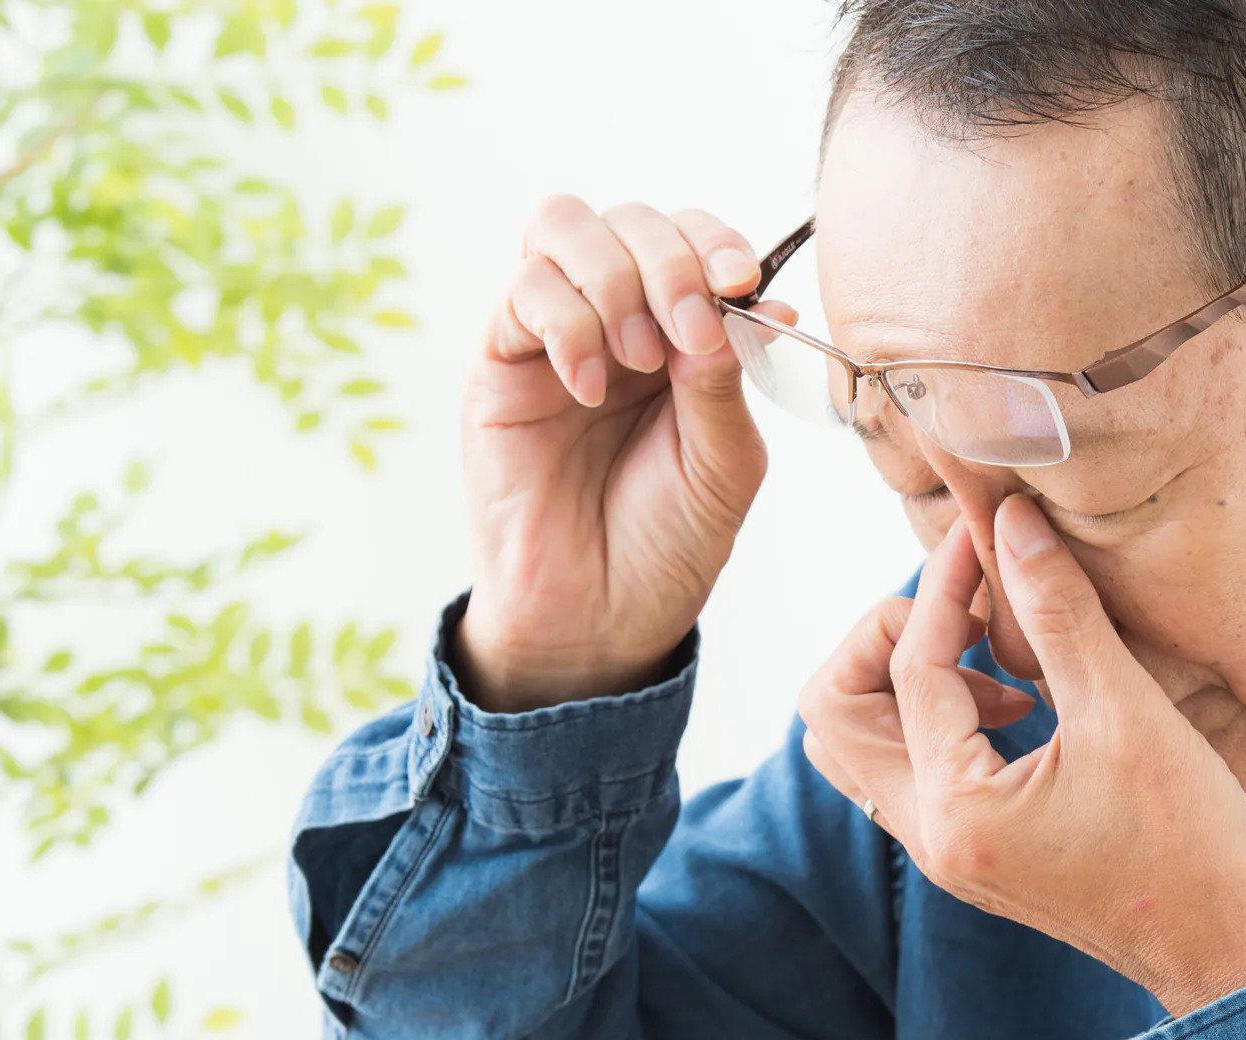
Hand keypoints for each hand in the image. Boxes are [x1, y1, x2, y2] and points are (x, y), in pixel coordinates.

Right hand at [454, 196, 777, 711]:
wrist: (598, 617)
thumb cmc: (667, 543)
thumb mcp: (726, 464)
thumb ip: (726, 380)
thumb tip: (731, 299)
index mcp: (684, 332)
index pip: (694, 237)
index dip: (718, 241)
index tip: (744, 284)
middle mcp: (619, 319)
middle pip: (631, 217)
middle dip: (670, 261)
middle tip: (690, 334)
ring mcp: (555, 334)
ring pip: (564, 227)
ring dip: (615, 281)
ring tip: (640, 362)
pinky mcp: (501, 362)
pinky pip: (522, 291)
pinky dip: (565, 324)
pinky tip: (590, 388)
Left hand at [798, 496, 1245, 1017]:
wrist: (1228, 957)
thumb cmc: (1194, 847)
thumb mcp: (1129, 715)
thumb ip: (1059, 613)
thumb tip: (1011, 522)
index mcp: (956, 811)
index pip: (908, 667)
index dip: (943, 586)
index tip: (986, 535)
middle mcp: (927, 838)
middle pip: (831, 712)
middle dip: (884, 640)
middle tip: (965, 613)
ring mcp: (940, 851)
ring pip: (857, 744)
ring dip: (902, 682)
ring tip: (997, 666)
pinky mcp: (966, 851)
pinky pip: (904, 768)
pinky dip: (932, 718)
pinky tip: (1017, 701)